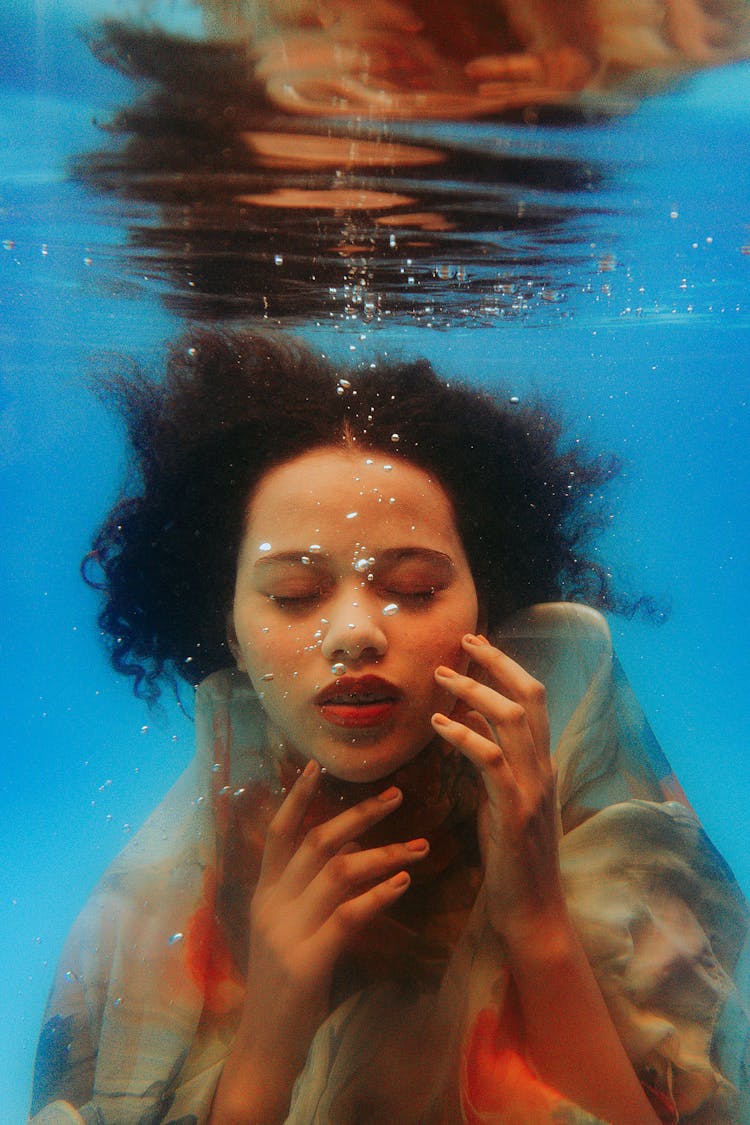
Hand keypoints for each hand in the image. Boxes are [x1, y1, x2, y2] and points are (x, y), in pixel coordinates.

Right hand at [239, 761, 429, 1076]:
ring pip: (339, 872)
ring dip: (384, 854)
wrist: (265, 1047)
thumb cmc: (287, 987)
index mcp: (264, 894)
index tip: (316, 765)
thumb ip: (310, 893)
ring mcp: (286, 932)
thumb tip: (349, 852)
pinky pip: (348, 915)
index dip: (297, 798)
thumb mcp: (289, 931)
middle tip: (397, 795)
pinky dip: (378, 894)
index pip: (279, 833)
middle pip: (318, 842)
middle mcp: (271, 905)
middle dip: (360, 814)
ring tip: (420, 846)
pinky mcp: (307, 961)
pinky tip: (403, 883)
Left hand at [431, 635, 563, 946]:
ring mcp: (533, 787)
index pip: (532, 699)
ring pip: (511, 720)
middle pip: (528, 696)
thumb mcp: (499, 797)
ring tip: (441, 678)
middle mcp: (543, 768)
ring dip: (475, 692)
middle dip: (496, 663)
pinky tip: (438, 724)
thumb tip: (472, 720)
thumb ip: (491, 759)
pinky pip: (491, 760)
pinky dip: (464, 735)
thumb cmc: (511, 855)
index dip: (506, 667)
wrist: (531, 908)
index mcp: (541, 763)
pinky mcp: (515, 810)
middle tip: (463, 641)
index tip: (476, 644)